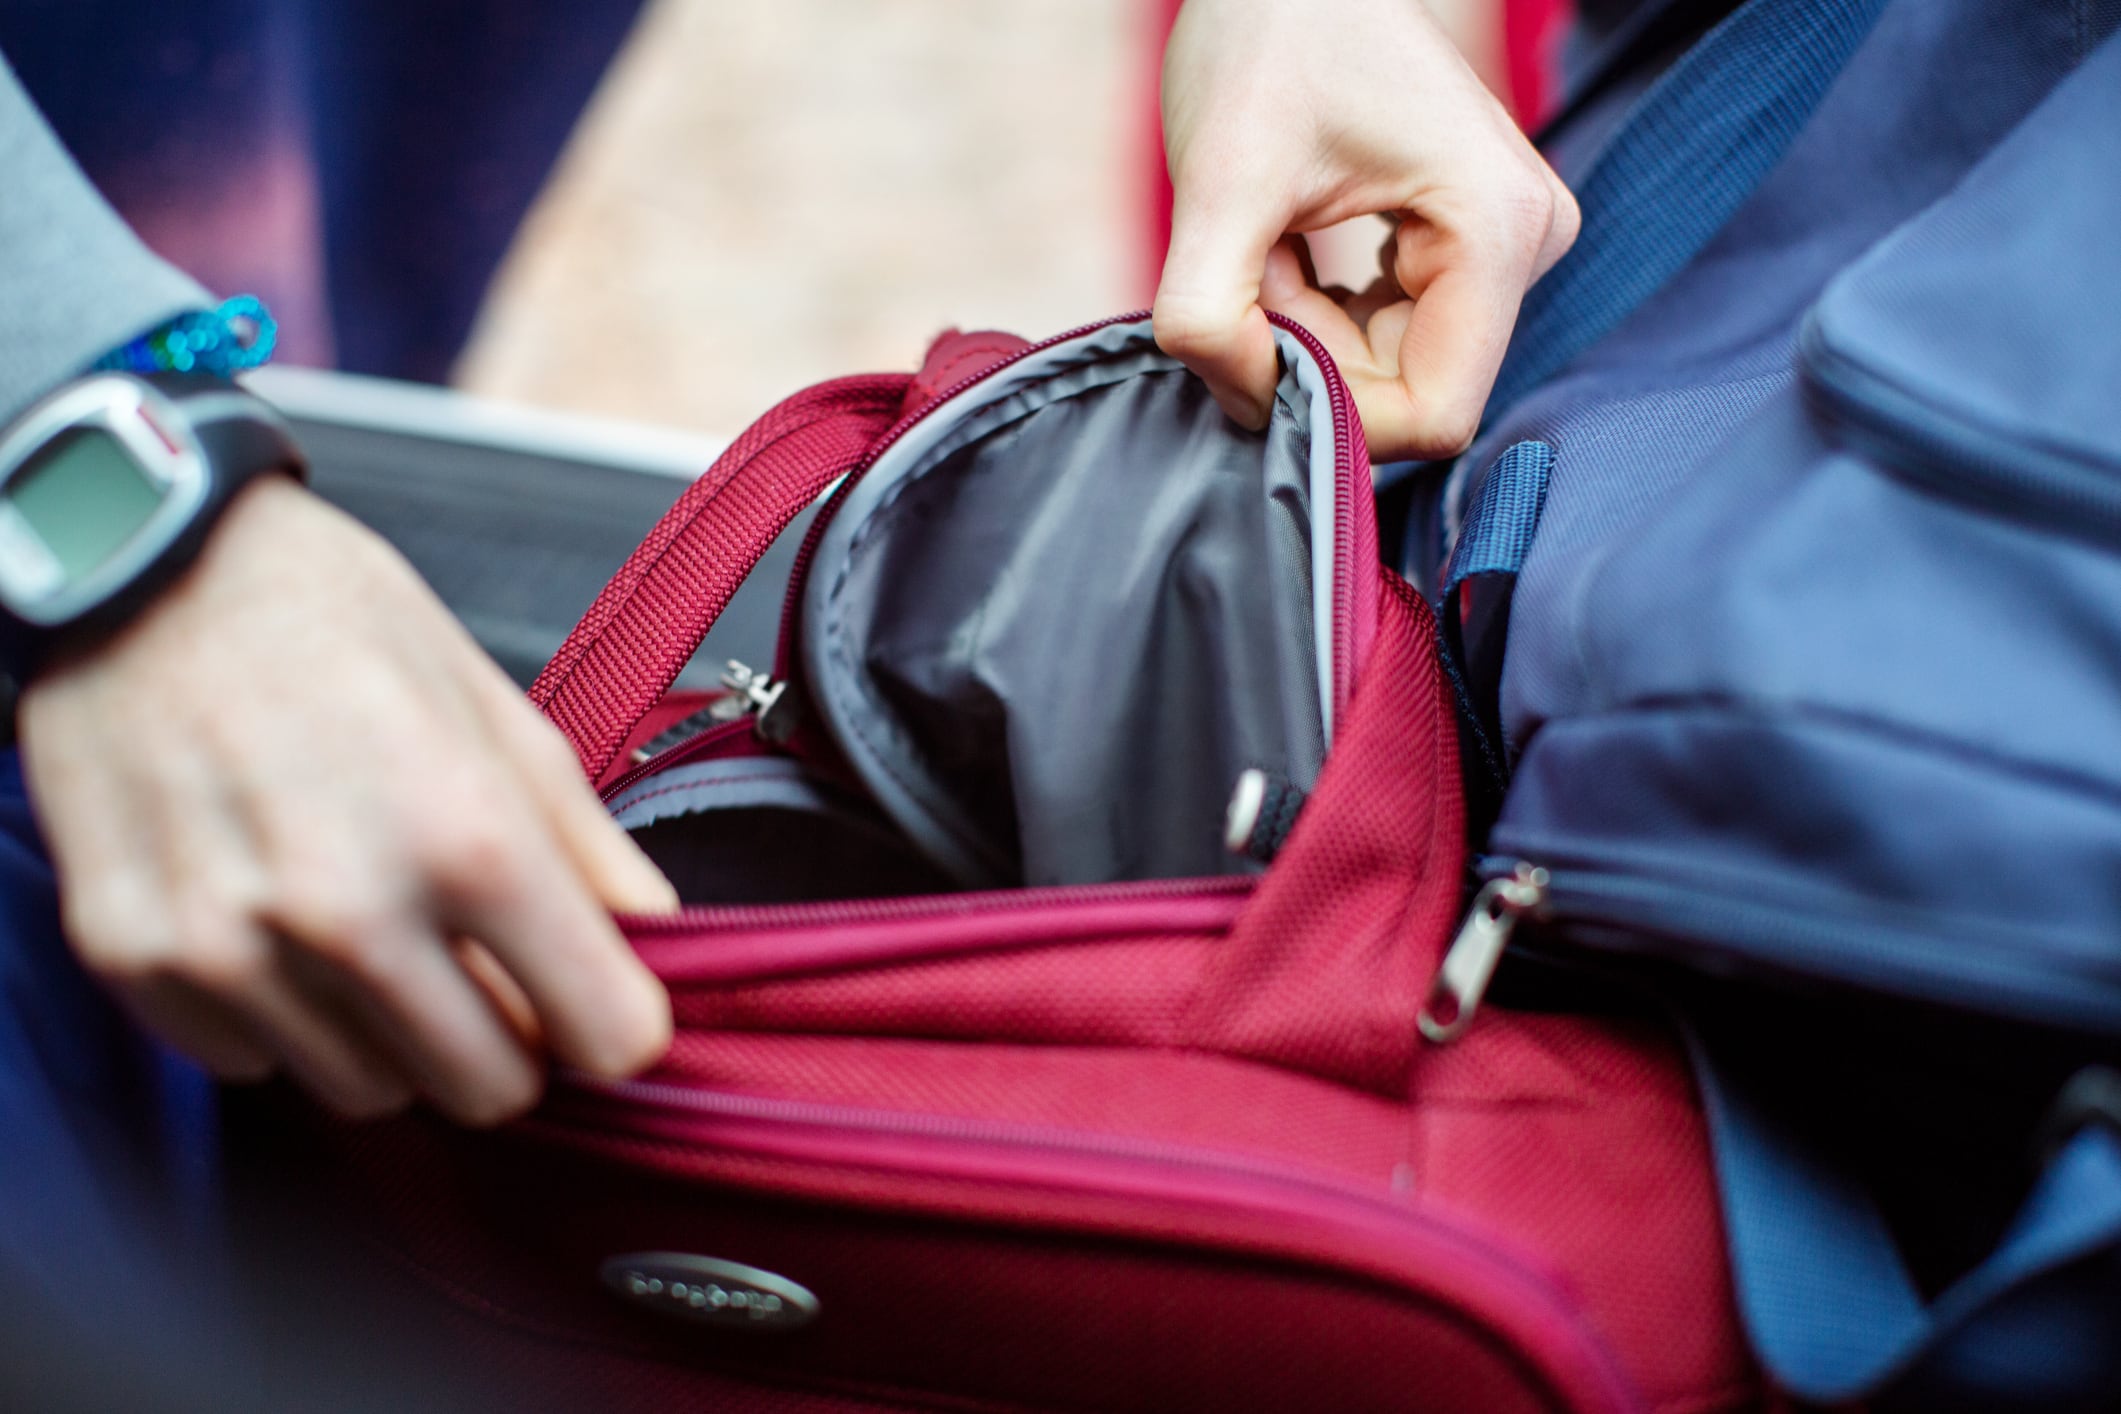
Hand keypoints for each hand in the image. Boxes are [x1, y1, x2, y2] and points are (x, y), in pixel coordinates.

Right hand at [19, 476, 677, 1125]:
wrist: (144, 565)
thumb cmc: (332, 620)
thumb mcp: (498, 713)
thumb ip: (589, 849)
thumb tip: (657, 940)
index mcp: (467, 836)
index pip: (605, 1035)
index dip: (616, 1022)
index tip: (599, 999)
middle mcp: (348, 909)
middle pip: (492, 1090)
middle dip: (509, 1041)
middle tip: (486, 967)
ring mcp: (231, 946)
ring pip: (372, 1093)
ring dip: (392, 1035)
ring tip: (369, 924)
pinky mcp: (137, 959)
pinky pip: (254, 1063)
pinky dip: (281, 1018)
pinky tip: (277, 922)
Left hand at [1154, 0, 1578, 459]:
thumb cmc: (1264, 44)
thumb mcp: (1216, 182)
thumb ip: (1209, 316)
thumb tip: (1250, 408)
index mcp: (1499, 230)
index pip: (1432, 416)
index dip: (1334, 415)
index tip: (1257, 342)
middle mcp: (1530, 244)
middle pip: (1411, 392)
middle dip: (1313, 361)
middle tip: (1251, 272)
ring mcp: (1508, 247)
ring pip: (1394, 369)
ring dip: (1309, 335)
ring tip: (1268, 247)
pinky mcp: (1472, 246)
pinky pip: (1393, 335)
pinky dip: (1321, 315)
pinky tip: (1288, 251)